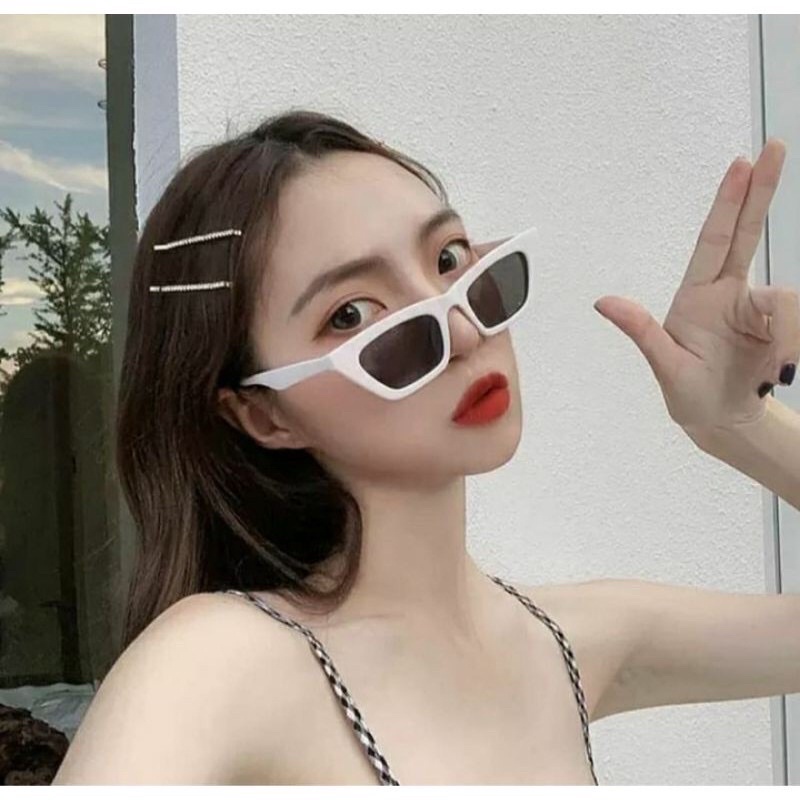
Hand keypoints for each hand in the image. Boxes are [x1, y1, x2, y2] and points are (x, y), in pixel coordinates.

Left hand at [592, 138, 799, 439]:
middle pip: (747, 232)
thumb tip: (603, 301)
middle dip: (761, 190)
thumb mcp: (665, 367)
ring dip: (788, 330)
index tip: (742, 163)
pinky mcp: (780, 326)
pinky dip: (795, 340)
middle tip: (775, 145)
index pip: (716, 239)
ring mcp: (757, 307)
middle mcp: (728, 292)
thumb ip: (641, 332)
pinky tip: (781, 368)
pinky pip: (797, 320)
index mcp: (696, 295)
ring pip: (785, 295)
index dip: (730, 202)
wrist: (722, 420)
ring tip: (778, 369)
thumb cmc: (689, 395)